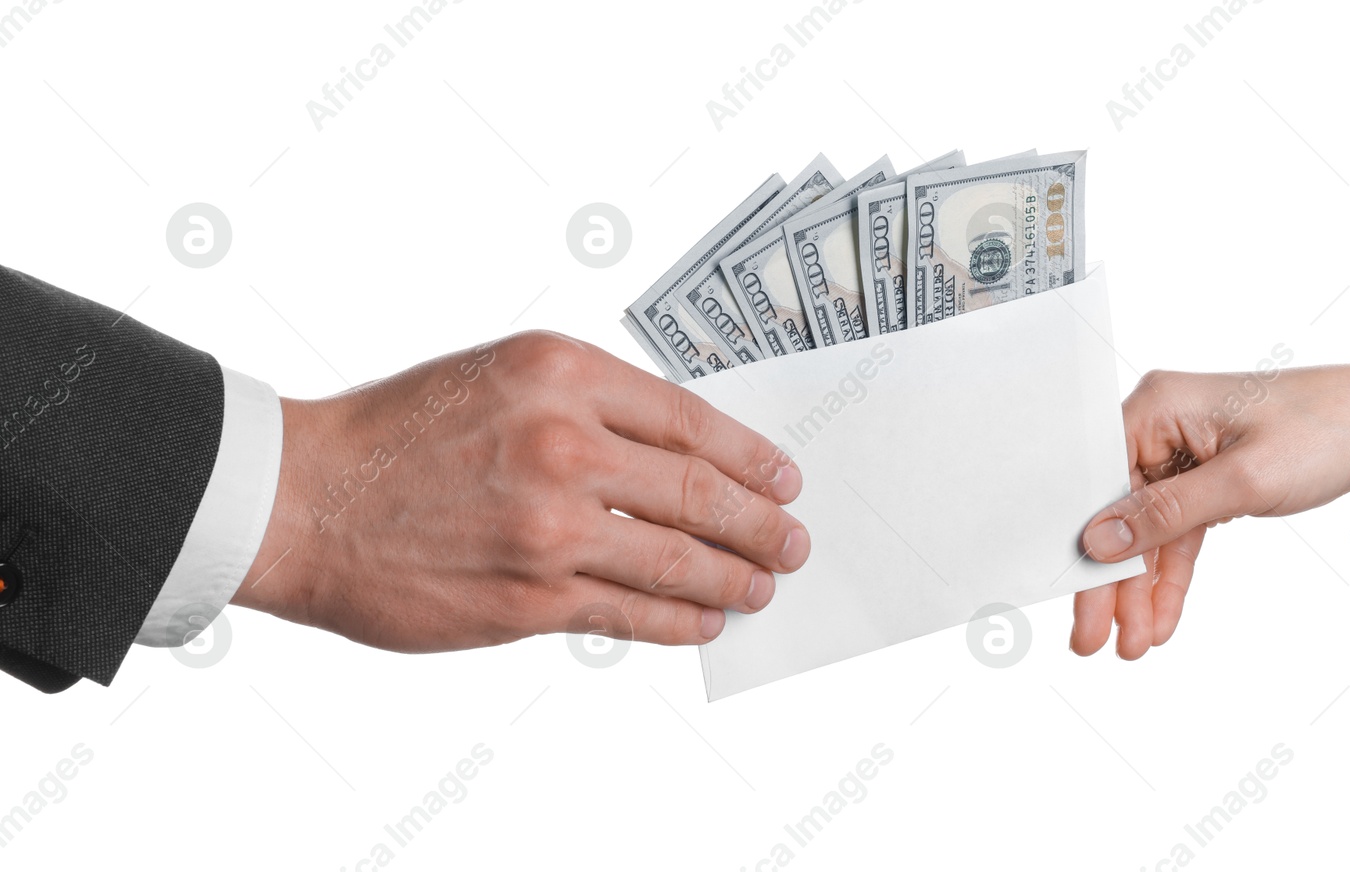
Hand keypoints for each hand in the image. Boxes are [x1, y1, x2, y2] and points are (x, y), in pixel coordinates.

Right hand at [231, 330, 810, 651]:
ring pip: (675, 559)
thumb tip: (678, 456)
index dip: (749, 456)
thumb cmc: (395, 432)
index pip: (688, 418)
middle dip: (760, 524)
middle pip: (697, 491)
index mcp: (561, 373)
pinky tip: (705, 620)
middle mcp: (564, 444)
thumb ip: (588, 404)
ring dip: (732, 577)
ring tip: (761, 584)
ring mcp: (550, 527)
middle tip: (792, 541)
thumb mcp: (498, 374)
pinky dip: (679, 620)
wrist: (303, 498)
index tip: (783, 478)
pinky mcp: (530, 598)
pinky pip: (629, 613)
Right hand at [1070, 356, 1349, 658]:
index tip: (1075, 594)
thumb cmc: (1323, 428)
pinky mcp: (1203, 480)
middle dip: (1110, 580)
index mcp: (1156, 406)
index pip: (1098, 479)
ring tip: (1131, 643)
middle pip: (1118, 513)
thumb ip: (1168, 513)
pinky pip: (1177, 536)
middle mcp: (1160, 427)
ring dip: (1140, 588)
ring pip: (1147, 533)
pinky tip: (1160, 617)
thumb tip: (1101, 540)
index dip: (1083, 539)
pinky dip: (1172, 576)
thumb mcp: (1243, 479)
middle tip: (1092, 638)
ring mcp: (1180, 455)